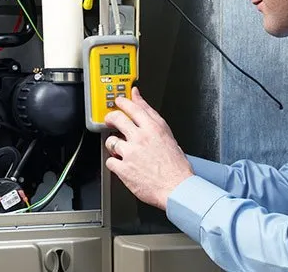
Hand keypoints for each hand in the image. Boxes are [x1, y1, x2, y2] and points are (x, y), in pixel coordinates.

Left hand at [104, 87, 193, 209]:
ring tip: (120, 150)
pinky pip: (110, 161)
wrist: (177, 188)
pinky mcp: (124, 169)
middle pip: (116, 119)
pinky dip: (114, 163)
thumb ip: (151, 116)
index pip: (133, 107)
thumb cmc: (176, 167)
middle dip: (110, 118)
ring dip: (113, 145)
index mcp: (154, 129)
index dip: (123, 102)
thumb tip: (140, 99)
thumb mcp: (168, 135)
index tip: (119, 101)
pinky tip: (122, 165)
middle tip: (110, 121)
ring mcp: (131, 153)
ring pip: (110, 141)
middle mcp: (141, 138)